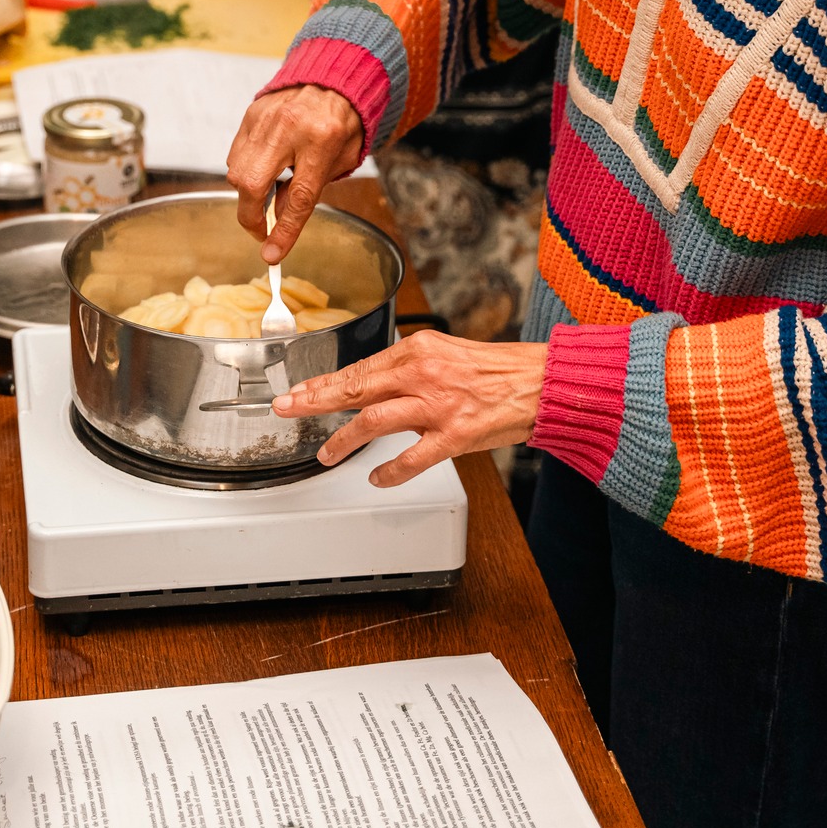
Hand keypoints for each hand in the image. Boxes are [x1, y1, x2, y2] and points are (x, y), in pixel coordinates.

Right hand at [226, 85, 363, 259]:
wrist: (334, 78)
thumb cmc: (342, 122)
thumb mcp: (340, 161)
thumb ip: (309, 190)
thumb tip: (278, 219)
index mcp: (322, 140)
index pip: (299, 196)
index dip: (284, 230)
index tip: (271, 254)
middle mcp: (289, 127)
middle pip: (252, 183)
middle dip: (250, 216)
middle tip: (261, 230)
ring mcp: (265, 118)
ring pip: (236, 170)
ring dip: (248, 193)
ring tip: (269, 192)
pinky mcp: (251, 114)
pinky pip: (236, 154)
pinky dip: (245, 170)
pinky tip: (263, 169)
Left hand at [272, 331, 547, 486]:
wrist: (539, 383)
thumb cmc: (495, 371)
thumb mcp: (444, 353)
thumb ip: (408, 367)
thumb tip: (372, 384)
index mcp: (418, 349)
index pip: (359, 367)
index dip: (324, 381)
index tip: (299, 390)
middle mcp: (423, 374)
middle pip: (356, 388)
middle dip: (315, 401)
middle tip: (287, 410)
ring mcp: (438, 406)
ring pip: (374, 421)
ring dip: (344, 440)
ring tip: (326, 454)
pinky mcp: (455, 435)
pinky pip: (412, 458)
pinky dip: (389, 471)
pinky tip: (375, 478)